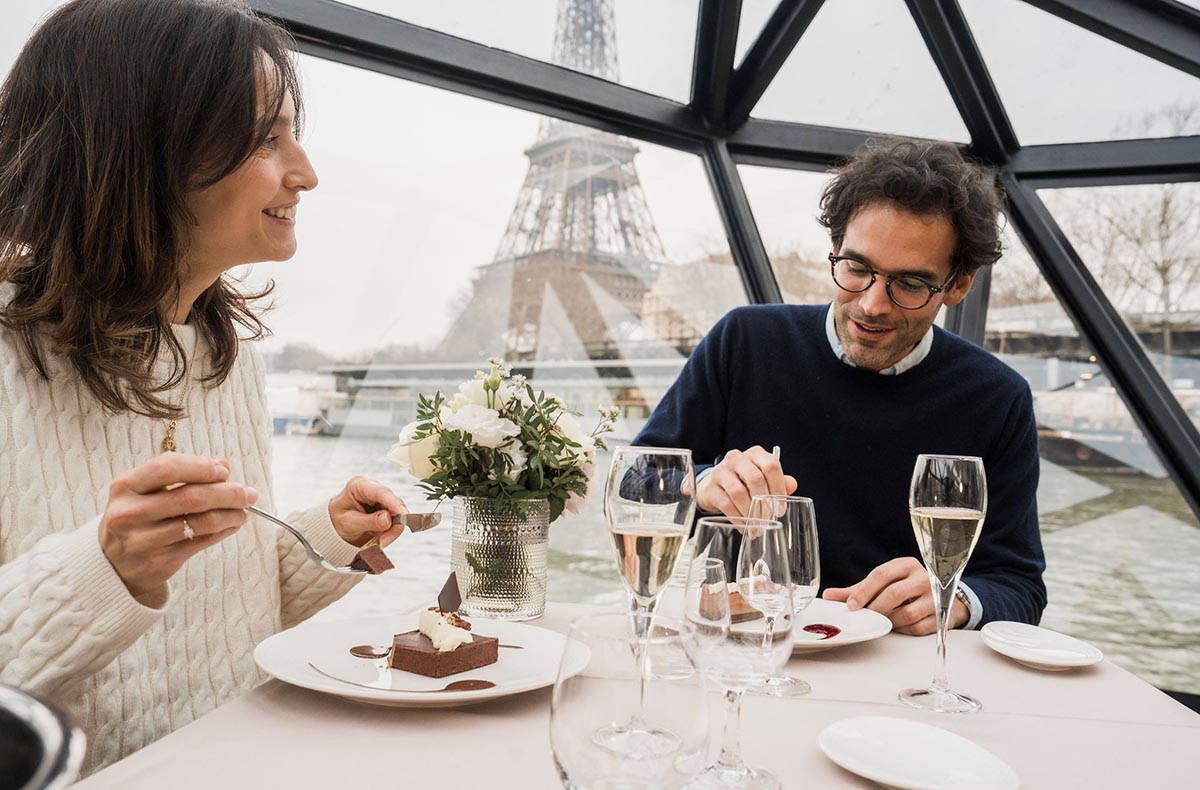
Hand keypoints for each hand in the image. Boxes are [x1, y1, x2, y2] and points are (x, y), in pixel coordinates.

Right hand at [99, 454, 257, 598]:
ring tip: (244, 510)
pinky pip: (202, 542)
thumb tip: (224, 465)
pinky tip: (233, 524)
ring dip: (232, 514)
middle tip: (250, 493)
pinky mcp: (159, 562)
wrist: (110, 562)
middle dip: (228, 493)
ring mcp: (143, 541)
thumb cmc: (137, 515)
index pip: (167, 467)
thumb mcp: (147, 490)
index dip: (201, 467)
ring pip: (202, 522)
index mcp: (125, 486)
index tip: (224, 471)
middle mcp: (130, 513)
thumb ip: (183, 474)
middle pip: (190, 497)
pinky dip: (224, 531)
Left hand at [328, 475, 407, 547]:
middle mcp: (373, 490)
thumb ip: (368, 521)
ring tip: (381, 542)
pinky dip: (390, 533)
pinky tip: (381, 539)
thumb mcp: (348, 523)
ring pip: (397, 514)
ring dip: (392, 531)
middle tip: (385, 540)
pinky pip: (396, 521)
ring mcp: (381, 500)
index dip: (394, 503)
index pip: (381, 492)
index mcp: (359, 486)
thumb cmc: (337, 520)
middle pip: (393, 503)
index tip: (403, 514)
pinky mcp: (387, 510)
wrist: (335, 527)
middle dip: (393, 523)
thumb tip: (388, 519)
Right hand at [695, 445, 796, 516]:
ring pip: (739, 492)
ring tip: (757, 525)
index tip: (780, 509)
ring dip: (750, 512)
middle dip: (764, 502)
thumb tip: (792, 485)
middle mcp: (736, 458)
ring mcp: (720, 471)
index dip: (778, 488)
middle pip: (755, 478)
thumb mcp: (762, 480)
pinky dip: (738, 519)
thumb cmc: (743, 482)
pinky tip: (745, 527)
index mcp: (754, 454)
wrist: (714, 486)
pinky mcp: (710, 487)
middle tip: (769, 518)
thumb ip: (779, 482)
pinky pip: (726, 505)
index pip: (770, 466)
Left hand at [822, 557, 967, 635]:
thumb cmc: (907, 588)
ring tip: (882, 621)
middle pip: (894, 593)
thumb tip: (828, 596)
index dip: (864, 591)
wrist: (944, 598)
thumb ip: (857, 590)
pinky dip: (903, 630)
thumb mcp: (884, 583)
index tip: (850, 606)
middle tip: (864, 617)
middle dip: (875, 608)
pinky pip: (917, 627)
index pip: (881, 574)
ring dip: (889, 621)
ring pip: (906, 614)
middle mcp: (923, 578)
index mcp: (906, 565)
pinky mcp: (942, 616)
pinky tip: (899, 626)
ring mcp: (935, 597)